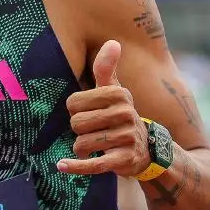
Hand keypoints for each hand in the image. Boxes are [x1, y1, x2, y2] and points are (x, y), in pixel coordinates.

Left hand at [57, 40, 149, 177]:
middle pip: (77, 124)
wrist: (148, 148)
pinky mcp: (124, 159)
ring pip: (82, 143)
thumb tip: (113, 42)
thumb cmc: (121, 115)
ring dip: (82, 148)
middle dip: (78, 130)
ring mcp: (126, 137)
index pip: (73, 103)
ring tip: (94, 146)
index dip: (75, 111)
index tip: (87, 113)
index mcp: (119, 94)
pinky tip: (61, 165)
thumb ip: (106, 69)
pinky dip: (76, 167)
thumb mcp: (115, 91)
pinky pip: (94, 164)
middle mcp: (125, 114)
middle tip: (92, 131)